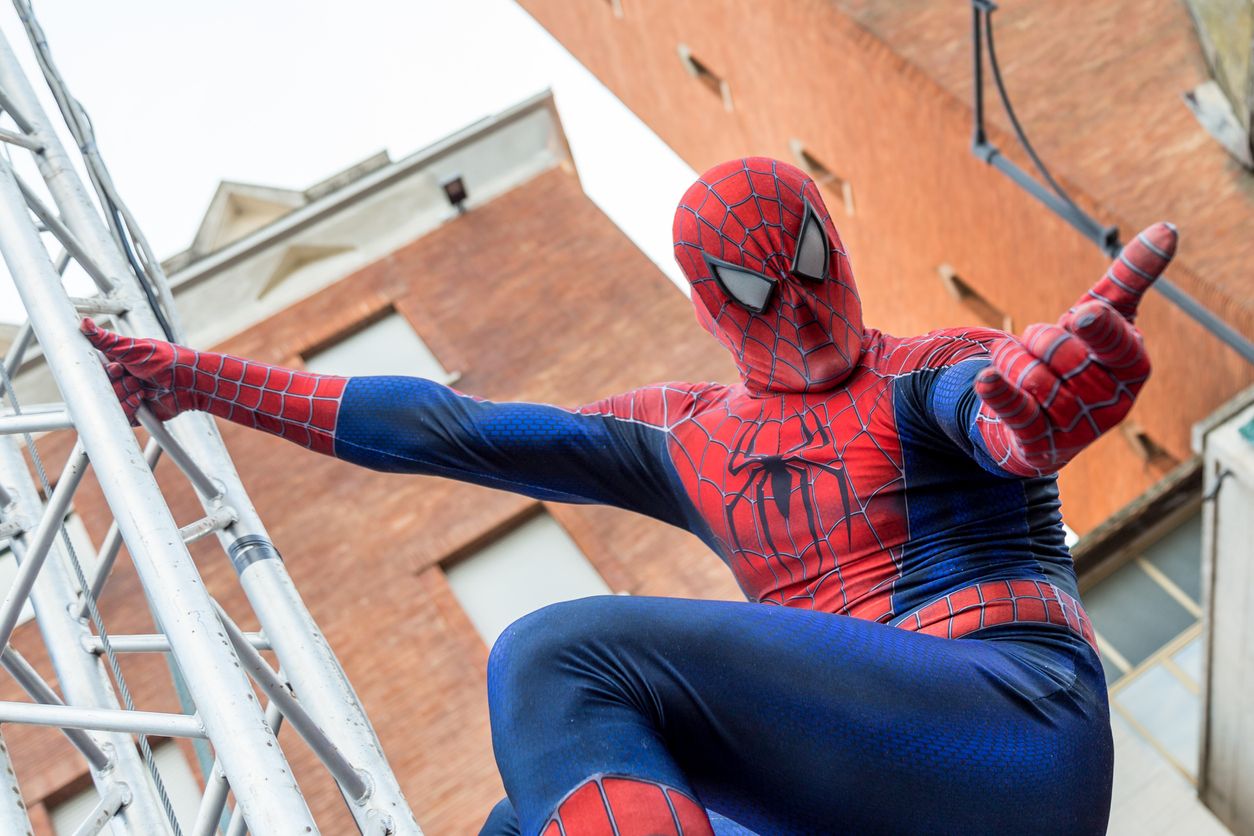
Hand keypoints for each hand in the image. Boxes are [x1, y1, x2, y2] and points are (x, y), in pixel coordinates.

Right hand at [80, 318, 203, 423]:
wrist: (188, 382)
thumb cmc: (164, 360)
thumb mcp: (132, 348)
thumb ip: (106, 339)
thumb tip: (84, 323)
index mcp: (117, 363)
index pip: (95, 371)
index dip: (106, 373)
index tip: (118, 369)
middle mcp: (120, 380)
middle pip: (102, 388)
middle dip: (118, 385)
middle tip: (135, 378)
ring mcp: (127, 396)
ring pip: (111, 403)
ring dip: (126, 395)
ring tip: (142, 389)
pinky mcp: (135, 413)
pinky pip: (121, 416)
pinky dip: (130, 408)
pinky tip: (142, 400)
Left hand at [973, 222, 1176, 475]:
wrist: (1037, 420)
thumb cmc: (1076, 360)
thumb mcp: (1101, 318)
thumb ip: (1129, 278)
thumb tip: (1169, 229)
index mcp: (1132, 367)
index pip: (1116, 341)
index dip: (1096, 327)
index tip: (1079, 315)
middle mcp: (1111, 402)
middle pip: (1063, 353)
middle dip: (1036, 338)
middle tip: (1034, 345)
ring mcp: (1076, 428)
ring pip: (1035, 377)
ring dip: (1011, 360)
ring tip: (1014, 366)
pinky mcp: (1038, 443)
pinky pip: (1018, 412)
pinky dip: (999, 393)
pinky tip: (984, 380)